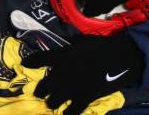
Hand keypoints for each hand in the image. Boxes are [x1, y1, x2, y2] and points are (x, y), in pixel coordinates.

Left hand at [22, 34, 143, 114]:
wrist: (123, 57)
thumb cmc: (104, 46)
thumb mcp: (83, 41)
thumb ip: (69, 46)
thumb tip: (58, 48)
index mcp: (65, 55)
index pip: (41, 59)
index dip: (31, 62)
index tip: (25, 64)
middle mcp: (65, 72)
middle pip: (43, 87)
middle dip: (40, 90)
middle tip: (42, 91)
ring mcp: (74, 87)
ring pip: (53, 101)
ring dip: (51, 102)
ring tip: (53, 102)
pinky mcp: (86, 97)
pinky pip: (71, 111)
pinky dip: (67, 113)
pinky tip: (67, 111)